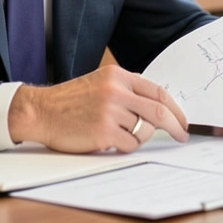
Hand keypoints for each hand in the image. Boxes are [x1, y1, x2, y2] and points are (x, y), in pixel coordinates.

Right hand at [7, 66, 188, 152]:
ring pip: (143, 131)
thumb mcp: (100, 84)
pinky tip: (109, 141)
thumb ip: (127, 91)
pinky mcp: (103, 131)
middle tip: (182, 135)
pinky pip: (130, 145)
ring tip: (118, 135)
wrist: (40, 111)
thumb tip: (158, 105)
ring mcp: (110, 111)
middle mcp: (116, 91)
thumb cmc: (70, 101)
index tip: (183, 120)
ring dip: (137, 138)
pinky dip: (125, 147)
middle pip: (159, 111)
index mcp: (118, 76)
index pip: (158, 91)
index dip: (176, 108)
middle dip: (176, 126)